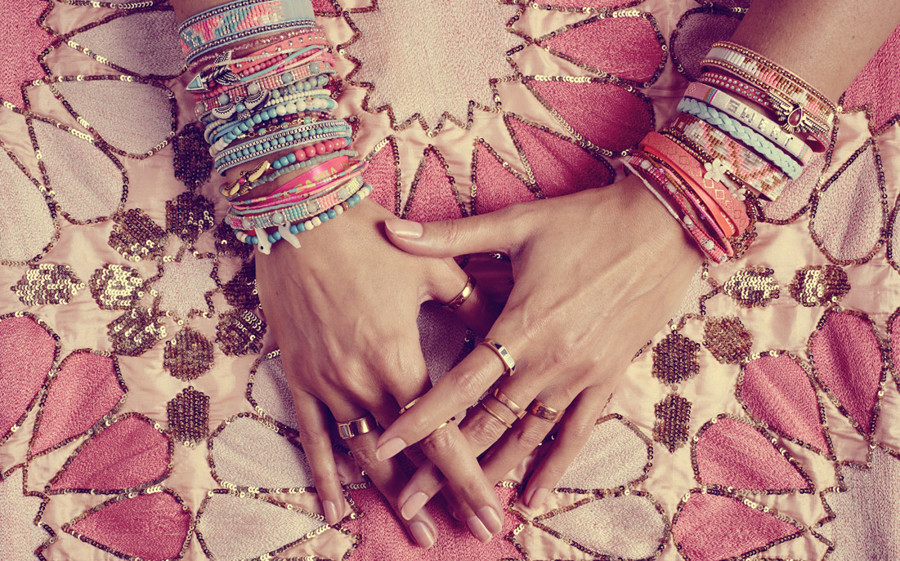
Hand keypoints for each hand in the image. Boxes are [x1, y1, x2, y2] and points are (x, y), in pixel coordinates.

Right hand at [255, 198, 501, 546]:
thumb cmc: (367, 237)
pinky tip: (336, 510)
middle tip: (470, 532)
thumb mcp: (430, 267)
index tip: (492, 512)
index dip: (469, 478)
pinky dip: (324, 477)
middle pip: (407, 455)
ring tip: (420, 532)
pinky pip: (312, 437)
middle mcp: (360, 381)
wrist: (298, 216)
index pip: (441, 433)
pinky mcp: (298, 377)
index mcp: (398, 357)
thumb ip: (471, 301)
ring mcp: (325, 383)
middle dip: (441, 497)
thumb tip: (508, 325)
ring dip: (392, 496)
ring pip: (363, 455)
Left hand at [374, 176, 702, 520]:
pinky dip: (554, 466)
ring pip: (527, 436)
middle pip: (486, 424)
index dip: (420, 418)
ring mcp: (582, 375)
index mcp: (522, 324)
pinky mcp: (608, 378)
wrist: (666, 228)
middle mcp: (550, 361)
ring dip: (493, 474)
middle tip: (408, 501)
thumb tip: (390, 229)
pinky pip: (577, 432)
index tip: (385, 445)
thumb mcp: (518, 223)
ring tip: (462, 509)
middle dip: (445, 465)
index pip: (459, 384)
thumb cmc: (588, 221)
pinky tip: (532, 496)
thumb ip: (451, 235)